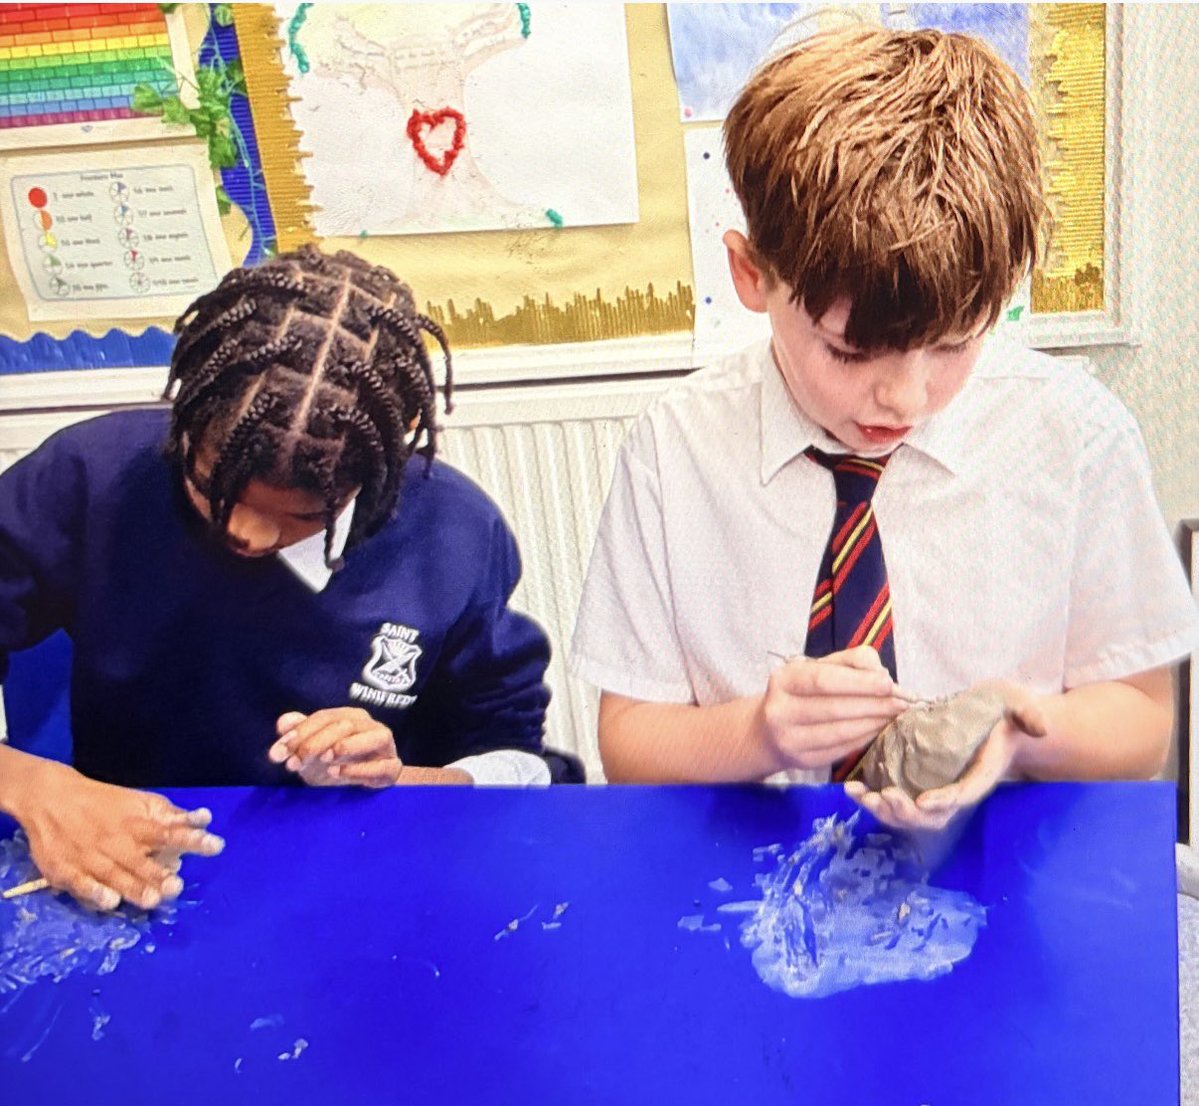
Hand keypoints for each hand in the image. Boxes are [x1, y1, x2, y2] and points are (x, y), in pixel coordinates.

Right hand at [15, 759, 223, 911]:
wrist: (50, 797)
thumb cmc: (105, 803)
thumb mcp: (140, 803)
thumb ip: (170, 816)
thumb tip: (204, 819)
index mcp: (137, 825)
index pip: (169, 833)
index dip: (192, 839)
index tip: (215, 845)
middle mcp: (117, 843)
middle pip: (141, 861)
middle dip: (159, 874)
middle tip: (178, 886)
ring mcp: (91, 858)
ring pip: (115, 875)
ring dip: (133, 887)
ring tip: (153, 900)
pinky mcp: (66, 870)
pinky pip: (81, 884)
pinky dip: (94, 892)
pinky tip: (109, 902)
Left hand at [271, 708, 402, 787]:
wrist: (369, 782)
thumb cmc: (339, 761)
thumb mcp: (313, 749)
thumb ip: (298, 733)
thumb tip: (283, 723)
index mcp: (349, 716)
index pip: (323, 717)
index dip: (299, 732)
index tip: (278, 752)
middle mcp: (369, 725)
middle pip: (344, 725)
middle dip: (315, 743)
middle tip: (294, 762)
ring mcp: (385, 745)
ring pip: (372, 737)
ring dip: (346, 746)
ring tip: (323, 758)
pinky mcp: (392, 767)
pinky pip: (381, 766)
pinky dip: (359, 769)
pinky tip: (336, 773)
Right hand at [757, 646, 910, 772]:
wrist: (767, 731)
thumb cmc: (801, 693)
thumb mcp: (818, 668)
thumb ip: (851, 662)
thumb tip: (880, 673)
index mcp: (784, 680)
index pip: (823, 680)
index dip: (859, 683)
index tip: (890, 683)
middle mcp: (781, 710)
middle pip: (834, 708)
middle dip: (874, 704)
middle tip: (903, 702)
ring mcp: (790, 739)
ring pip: (840, 732)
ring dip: (874, 722)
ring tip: (895, 714)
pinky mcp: (803, 761)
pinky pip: (841, 749)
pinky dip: (865, 738)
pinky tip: (879, 729)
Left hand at [844, 679, 1048, 830]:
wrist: (991, 724)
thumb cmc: (1001, 716)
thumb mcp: (1018, 705)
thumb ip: (1029, 712)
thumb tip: (1039, 726)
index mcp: (978, 776)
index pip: (962, 794)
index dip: (944, 801)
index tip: (923, 800)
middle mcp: (954, 790)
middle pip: (930, 816)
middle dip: (905, 812)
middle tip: (883, 797)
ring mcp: (933, 790)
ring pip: (908, 814)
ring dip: (883, 810)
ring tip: (859, 795)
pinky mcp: (914, 783)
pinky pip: (894, 800)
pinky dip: (873, 799)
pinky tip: (852, 788)